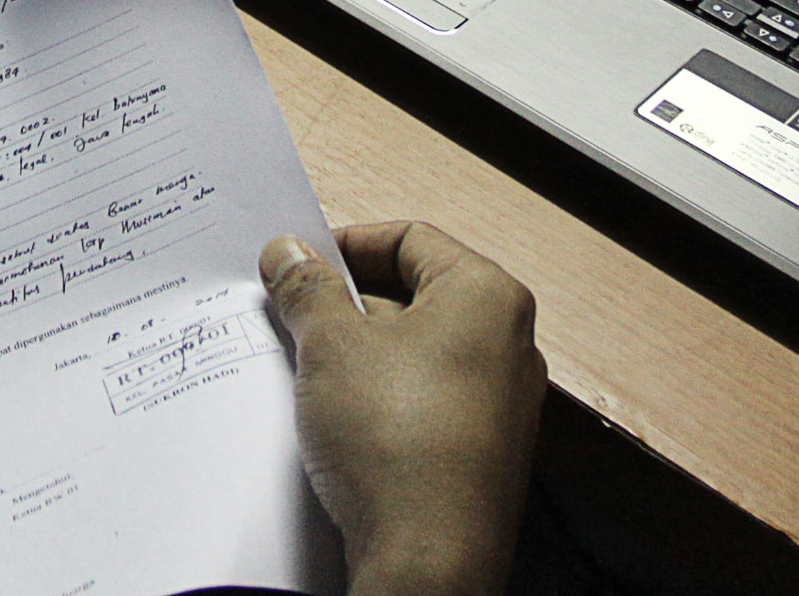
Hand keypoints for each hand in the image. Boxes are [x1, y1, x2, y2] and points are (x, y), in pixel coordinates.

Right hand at [263, 223, 545, 595]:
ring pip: (415, 351)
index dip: (346, 245)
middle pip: (414, 293)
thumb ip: (308, 288)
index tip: (299, 264)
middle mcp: (507, 343)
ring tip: (305, 367)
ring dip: (358, 352)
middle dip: (347, 303)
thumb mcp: (331, 344)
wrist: (427, 559)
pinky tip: (336, 417)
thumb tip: (290, 255)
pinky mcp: (480, 451)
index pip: (409, 239)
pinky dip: (380, 397)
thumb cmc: (399, 445)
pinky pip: (424, 400)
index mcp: (487, 296)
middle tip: (291, 314)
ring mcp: (499, 402)